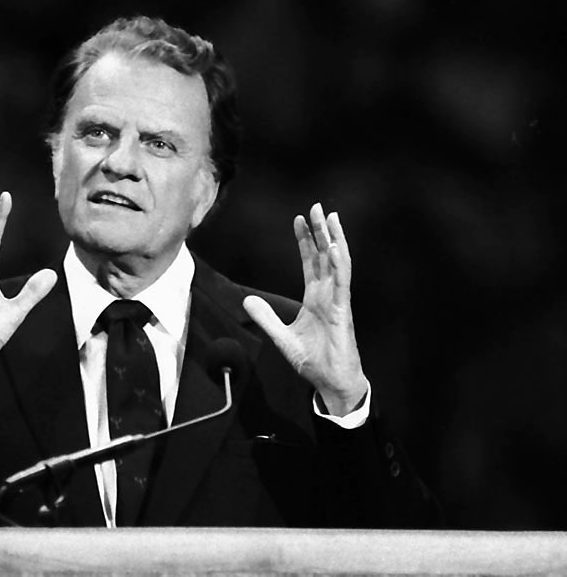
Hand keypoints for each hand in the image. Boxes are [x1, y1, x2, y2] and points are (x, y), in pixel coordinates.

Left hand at [243, 203, 367, 415]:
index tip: (298, 219)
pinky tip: (334, 247)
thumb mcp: (281, 337)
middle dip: (320, 231)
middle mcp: (327, 295)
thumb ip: (266, 318)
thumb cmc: (313, 361)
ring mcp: (337, 301)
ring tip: (329, 217)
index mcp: (315, 298)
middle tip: (316, 206)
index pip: (310, 262)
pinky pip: (342, 283)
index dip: (305, 241)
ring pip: (337, 263)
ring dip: (333, 239)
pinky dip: (339, 263)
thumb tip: (246, 300)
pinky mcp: (342, 311)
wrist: (331, 382)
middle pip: (324, 256)